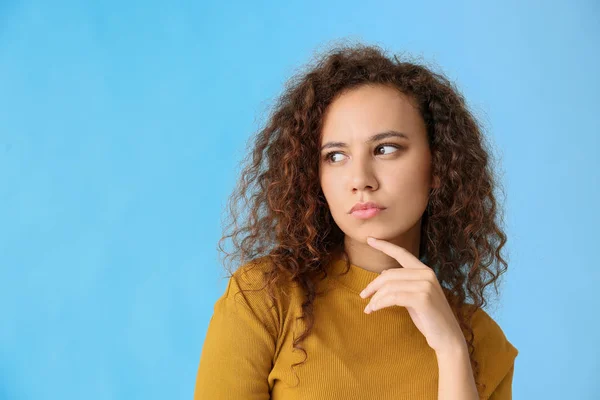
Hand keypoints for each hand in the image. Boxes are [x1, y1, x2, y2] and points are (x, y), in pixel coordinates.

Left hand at [359, 237, 465, 354]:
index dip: (385, 246)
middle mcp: (426, 274)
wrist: (448, 339)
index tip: (369, 239)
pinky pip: (392, 297)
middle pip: (389, 274)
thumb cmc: (429, 319)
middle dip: (372, 285)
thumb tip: (383, 274)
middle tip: (363, 296)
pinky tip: (374, 310)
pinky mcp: (422, 298)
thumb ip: (403, 284)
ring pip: (389, 287)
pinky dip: (380, 303)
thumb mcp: (415, 297)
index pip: (402, 253)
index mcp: (425, 271)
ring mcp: (426, 285)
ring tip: (369, 308)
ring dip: (375, 298)